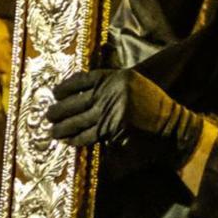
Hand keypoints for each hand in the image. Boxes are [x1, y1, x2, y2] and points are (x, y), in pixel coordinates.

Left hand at [47, 69, 197, 164]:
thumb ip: (110, 84)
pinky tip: (68, 140)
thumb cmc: (151, 103)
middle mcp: (112, 92)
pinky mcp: (113, 129)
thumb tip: (82, 90)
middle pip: (77, 101)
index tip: (55, 92)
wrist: (170, 124)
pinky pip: (89, 134)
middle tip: (47, 114)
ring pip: (80, 119)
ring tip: (52, 130)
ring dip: (63, 126)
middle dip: (59, 109)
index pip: (83, 80)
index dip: (66, 87)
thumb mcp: (133, 83)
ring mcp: (112, 111)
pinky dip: (77, 138)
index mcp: (115, 77)